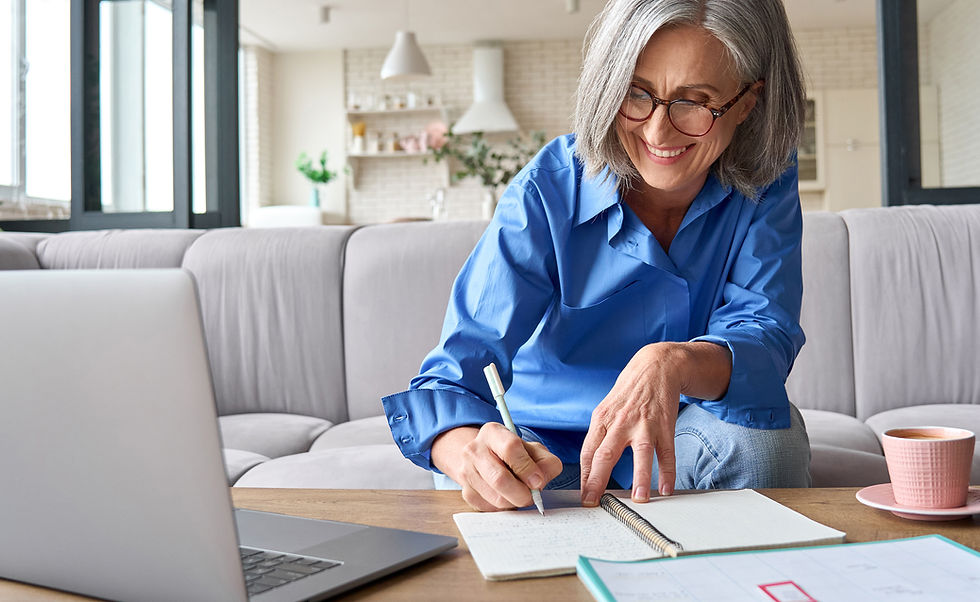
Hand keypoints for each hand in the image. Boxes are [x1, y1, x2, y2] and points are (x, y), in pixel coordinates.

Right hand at [431, 423, 562, 511]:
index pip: (510, 448)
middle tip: (532, 496)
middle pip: (499, 479)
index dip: (527, 468)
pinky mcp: (466, 492)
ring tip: (520, 494)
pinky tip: (507, 496)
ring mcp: (466, 472)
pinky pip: (491, 508)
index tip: (538, 480)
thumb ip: (546, 462)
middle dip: (522, 493)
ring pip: (496, 498)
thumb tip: (539, 482)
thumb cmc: (515, 454)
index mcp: (492, 432)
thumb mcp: (535, 450)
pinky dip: (505, 508)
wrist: (488, 459)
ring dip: (515, 502)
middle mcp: (474, 450)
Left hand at [580, 343, 682, 505]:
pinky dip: (667, 472)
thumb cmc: (627, 393)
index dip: (585, 476)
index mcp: (601, 419)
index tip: (584, 495)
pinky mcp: (664, 425)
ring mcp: (644, 424)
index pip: (588, 452)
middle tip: (594, 502)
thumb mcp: (606, 409)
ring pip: (640, 453)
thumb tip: (590, 465)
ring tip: (639, 499)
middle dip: (598, 481)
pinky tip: (666, 488)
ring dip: (640, 478)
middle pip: (605, 454)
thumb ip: (599, 435)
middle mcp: (620, 422)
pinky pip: (666, 452)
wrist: (655, 367)